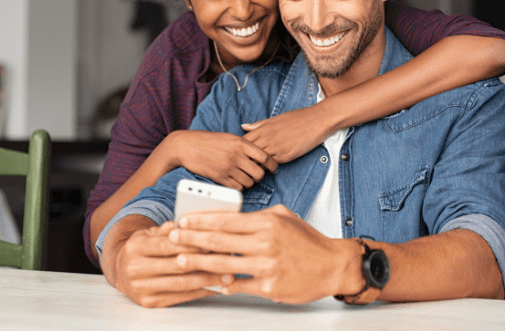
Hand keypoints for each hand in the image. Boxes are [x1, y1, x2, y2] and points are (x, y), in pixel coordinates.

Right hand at [109, 220, 233, 307]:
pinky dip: (199, 292)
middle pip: (176, 266)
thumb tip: (191, 224)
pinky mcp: (147, 302)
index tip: (214, 242)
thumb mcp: (151, 233)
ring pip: (180, 284)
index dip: (192, 244)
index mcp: (136, 247)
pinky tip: (214, 287)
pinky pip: (178, 297)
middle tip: (228, 259)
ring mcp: (140, 288)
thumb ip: (170, 229)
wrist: (120, 270)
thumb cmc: (143, 248)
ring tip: (227, 275)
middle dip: (205, 262)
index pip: (168, 245)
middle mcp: (135, 269)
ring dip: (207, 280)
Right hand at [167, 130, 278, 189]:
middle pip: (259, 173)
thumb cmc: (208, 140)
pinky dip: (239, 187)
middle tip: (256, 175)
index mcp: (241, 143)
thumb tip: (258, 154)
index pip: (265, 157)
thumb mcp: (229, 137)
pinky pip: (237, 188)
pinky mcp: (220, 178)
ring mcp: (228, 167)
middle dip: (260, 176)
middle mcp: (237, 156)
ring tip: (244, 178)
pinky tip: (235, 182)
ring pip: (249, 182)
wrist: (187, 146)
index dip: (273, 165)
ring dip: (249, 182)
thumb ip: (244, 145)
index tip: (274, 169)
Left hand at [169, 205, 362, 303]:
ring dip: (199, 262)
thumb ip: (257, 216)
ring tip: (181, 260)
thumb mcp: (284, 217)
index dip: (200, 220)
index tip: (183, 220)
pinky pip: (239, 286)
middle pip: (219, 241)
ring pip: (224, 264)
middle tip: (172, 238)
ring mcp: (267, 267)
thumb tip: (230, 217)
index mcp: (267, 222)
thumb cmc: (307, 240)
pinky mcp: (269, 288)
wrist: (332, 265)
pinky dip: (223, 284)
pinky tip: (209, 282)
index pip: (226, 220)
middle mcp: (266, 243)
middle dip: (191, 239)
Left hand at [242, 104, 332, 163]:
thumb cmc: (297, 118)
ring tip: (254, 169)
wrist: (316, 121)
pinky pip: (272, 164)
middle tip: (243, 165)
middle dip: (245, 159)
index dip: (240, 149)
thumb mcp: (275, 118)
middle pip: (248, 153)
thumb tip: (243, 126)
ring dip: (256, 165)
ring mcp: (276, 148)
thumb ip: (259, 125)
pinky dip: (268, 167)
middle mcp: (267, 139)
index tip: (240, 153)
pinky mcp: (286, 156)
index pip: (243, 141)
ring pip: (258, 161)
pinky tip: (268, 168)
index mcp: (263, 128)